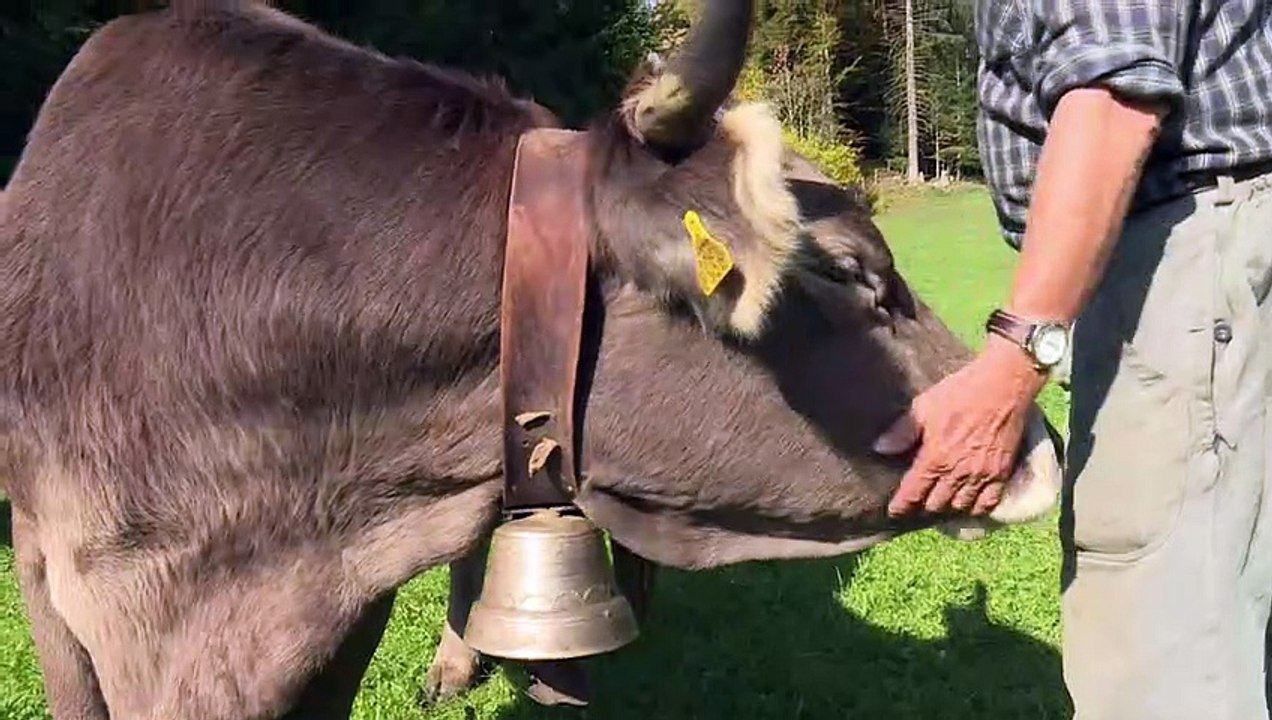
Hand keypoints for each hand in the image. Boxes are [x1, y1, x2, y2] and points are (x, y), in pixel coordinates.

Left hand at [874, 335, 1047, 516]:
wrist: (1004, 384)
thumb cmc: (961, 392)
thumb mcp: (924, 406)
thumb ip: (902, 431)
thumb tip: (879, 449)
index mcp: (936, 457)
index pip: (914, 493)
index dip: (902, 505)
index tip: (895, 512)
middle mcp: (958, 472)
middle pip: (936, 504)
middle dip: (923, 505)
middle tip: (918, 501)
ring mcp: (982, 474)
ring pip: (961, 506)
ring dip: (948, 506)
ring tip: (941, 502)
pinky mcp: (1002, 472)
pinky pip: (988, 503)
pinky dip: (976, 507)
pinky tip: (968, 503)